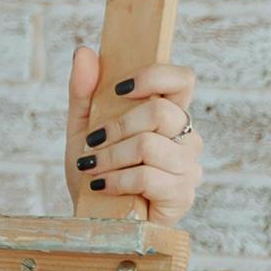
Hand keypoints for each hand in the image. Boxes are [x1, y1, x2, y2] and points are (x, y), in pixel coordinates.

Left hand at [70, 46, 200, 223]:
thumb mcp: (81, 128)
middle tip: (94, 143)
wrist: (93, 218)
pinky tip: (102, 186)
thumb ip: (83, 91)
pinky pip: (148, 176)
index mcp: (168, 113)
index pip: (183, 79)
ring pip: (150, 146)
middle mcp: (186, 136)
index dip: (155, 77)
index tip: (120, 88)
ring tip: (94, 169)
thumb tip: (84, 51)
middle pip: (162, 112)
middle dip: (117, 127)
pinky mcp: (183, 194)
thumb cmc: (94, 171)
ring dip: (111, 158)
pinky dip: (116, 180)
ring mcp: (189, 166)